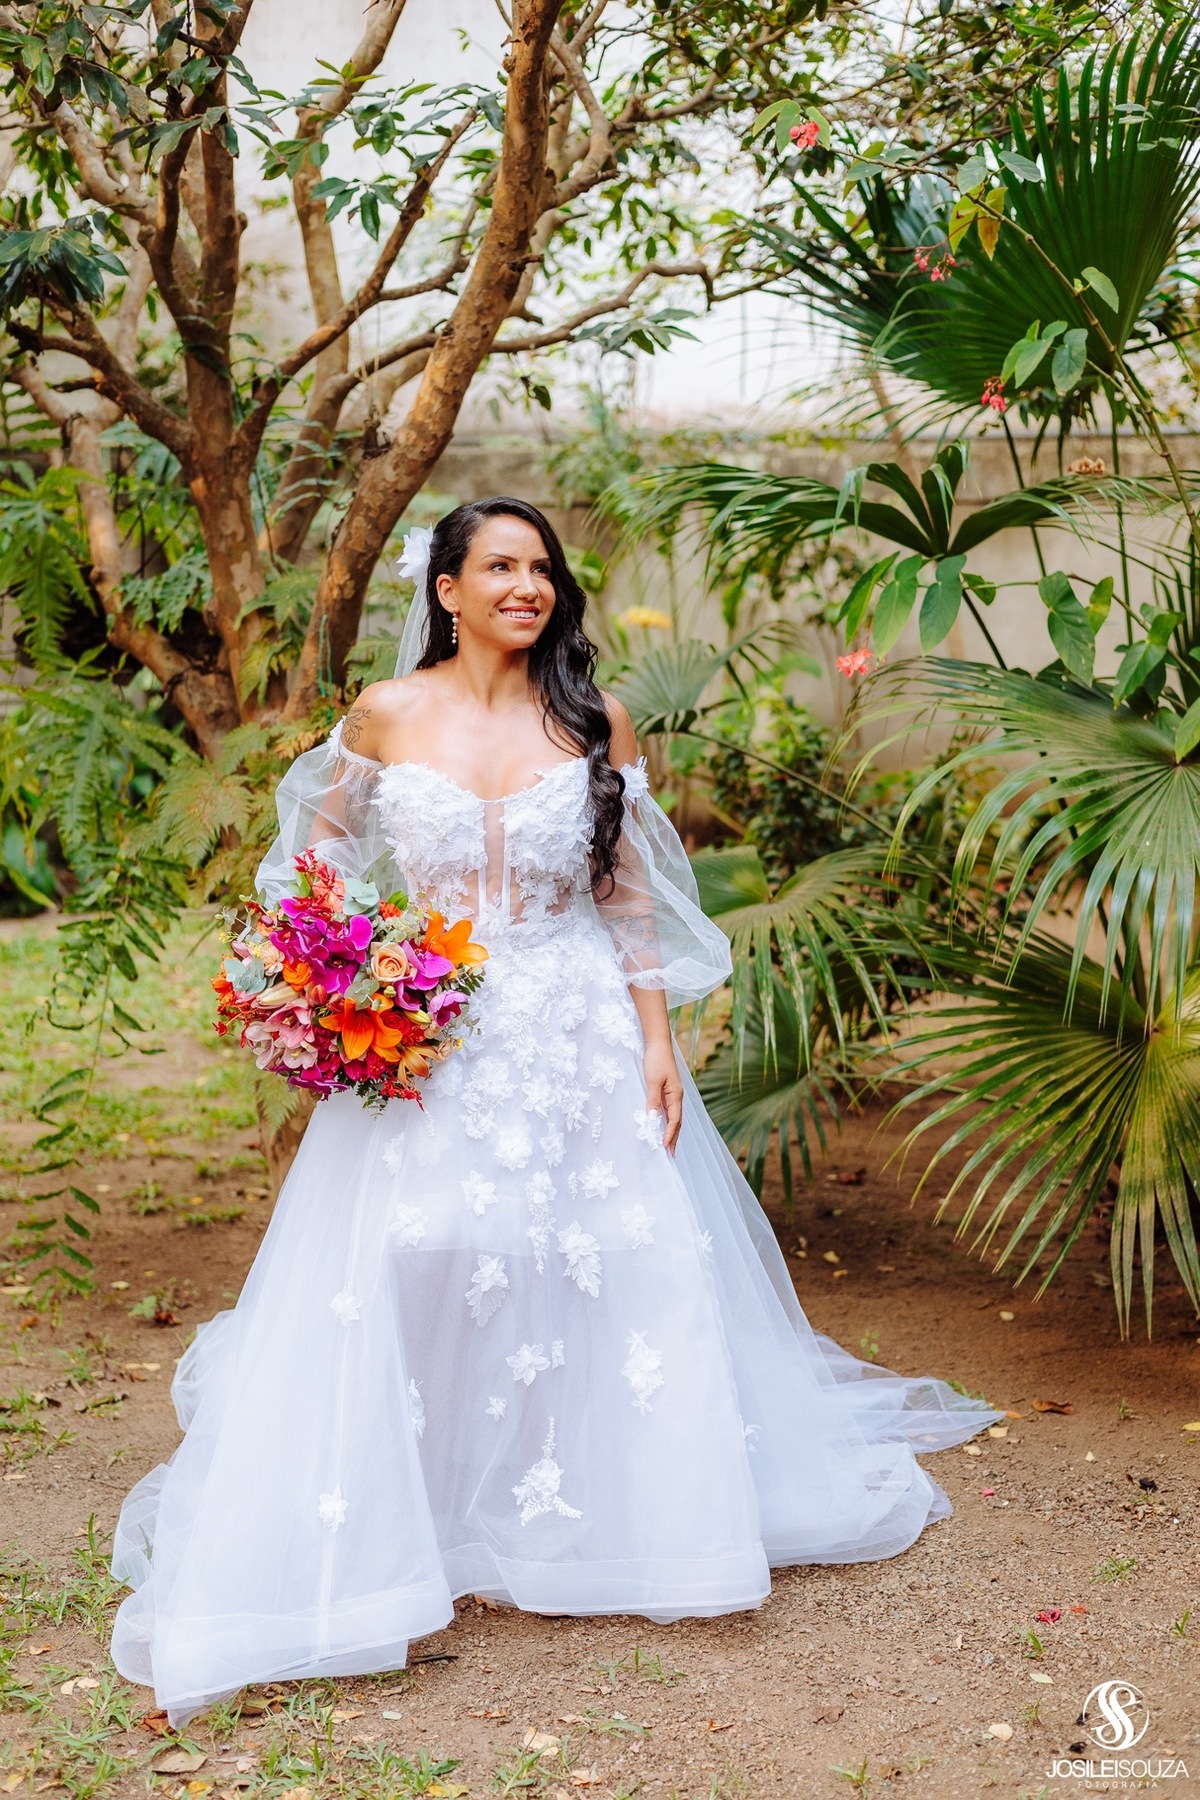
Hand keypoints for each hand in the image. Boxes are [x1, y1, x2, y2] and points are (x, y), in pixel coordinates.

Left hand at [642, 1037, 682, 1155]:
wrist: (657, 1042)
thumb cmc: (656, 1059)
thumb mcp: (652, 1080)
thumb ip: (653, 1100)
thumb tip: (652, 1119)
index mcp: (676, 1095)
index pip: (674, 1121)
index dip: (669, 1135)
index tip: (665, 1149)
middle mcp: (676, 1096)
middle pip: (677, 1122)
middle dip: (673, 1139)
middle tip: (670, 1156)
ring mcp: (672, 1094)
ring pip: (673, 1118)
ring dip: (670, 1132)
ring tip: (667, 1146)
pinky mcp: (666, 1090)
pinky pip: (667, 1110)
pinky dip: (666, 1122)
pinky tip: (661, 1127)